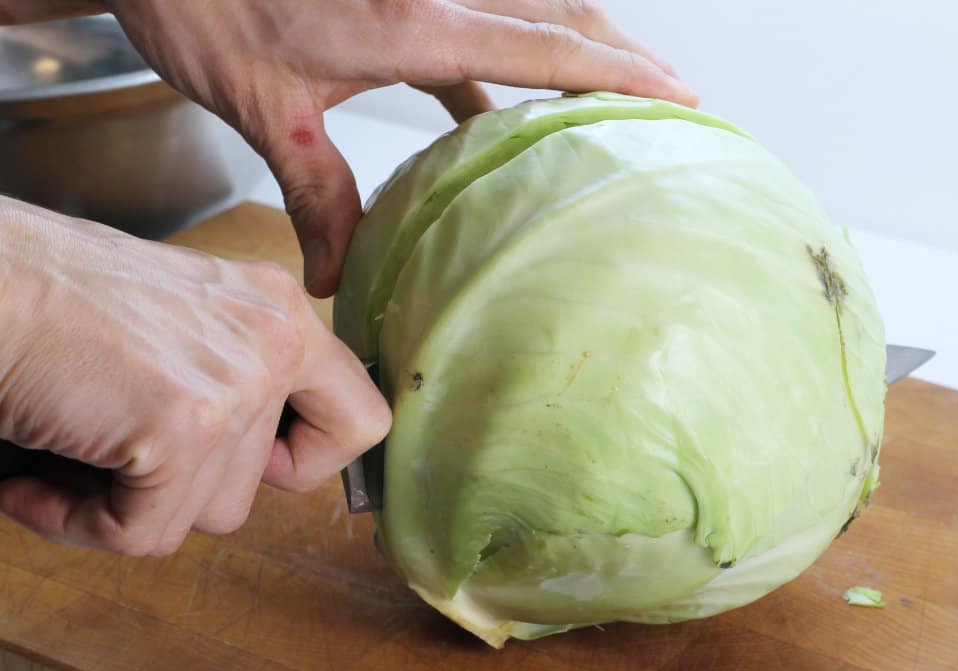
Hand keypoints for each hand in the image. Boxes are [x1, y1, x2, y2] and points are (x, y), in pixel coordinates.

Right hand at [0, 198, 391, 555]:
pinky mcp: (181, 430)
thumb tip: (248, 459)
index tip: (259, 467)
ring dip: (129, 505)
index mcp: (279, 311)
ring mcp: (235, 386)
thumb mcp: (179, 319)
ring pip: (203, 516)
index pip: (360, 420)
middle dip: (179, 486)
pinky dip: (77, 525)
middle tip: (111, 452)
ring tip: (66, 455)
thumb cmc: (46, 294)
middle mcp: (274, 340)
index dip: (308, 462)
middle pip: (258, 487)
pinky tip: (30, 481)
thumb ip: (232, 374)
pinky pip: (141, 534)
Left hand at [102, 0, 697, 296]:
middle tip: (672, 96)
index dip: (618, 68)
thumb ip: (317, 196)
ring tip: (616, 97)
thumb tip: (335, 280)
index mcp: (409, 19)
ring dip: (578, 46)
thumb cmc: (203, 9)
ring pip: (530, 6)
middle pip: (558, 10)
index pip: (543, 42)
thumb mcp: (266, 111)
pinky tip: (508, 109)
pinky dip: (516, 56)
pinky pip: (485, 19)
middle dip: (622, 51)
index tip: (679, 92)